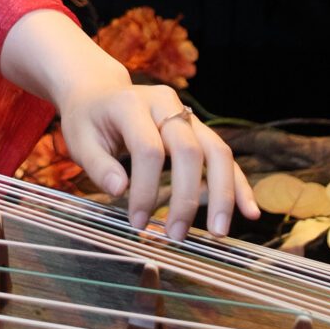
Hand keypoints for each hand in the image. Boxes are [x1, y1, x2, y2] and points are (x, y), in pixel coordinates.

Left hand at [58, 73, 259, 241]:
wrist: (101, 92)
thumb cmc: (89, 120)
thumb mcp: (79, 139)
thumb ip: (98, 165)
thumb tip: (120, 191)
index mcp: (131, 104)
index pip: (149, 149)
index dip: (146, 189)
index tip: (137, 222)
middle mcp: (165, 104)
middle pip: (189, 150)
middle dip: (186, 197)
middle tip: (176, 236)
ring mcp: (187, 114)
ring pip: (217, 151)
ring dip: (222, 194)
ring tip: (218, 232)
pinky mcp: (199, 129)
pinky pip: (224, 156)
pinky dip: (238, 184)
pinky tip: (249, 211)